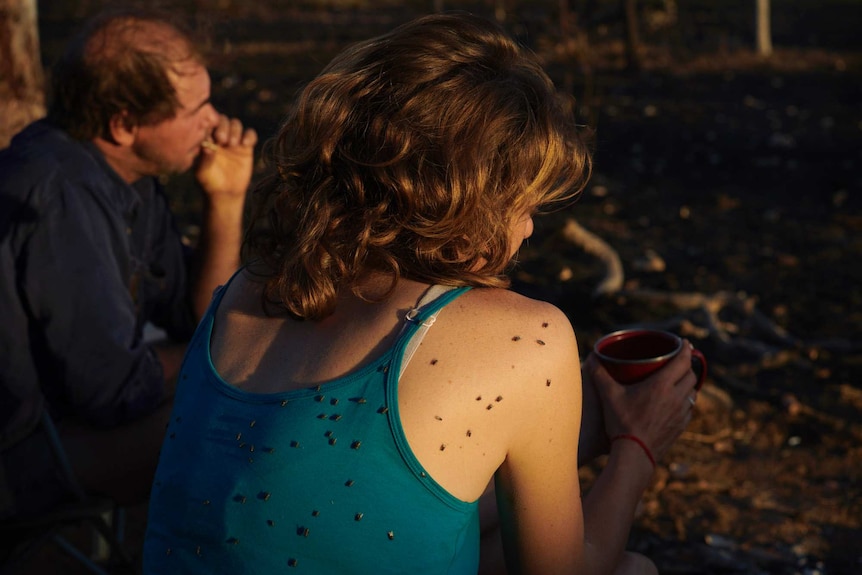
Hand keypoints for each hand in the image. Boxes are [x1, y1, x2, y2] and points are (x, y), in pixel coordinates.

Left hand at [195, 114, 257, 201]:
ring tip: (233, 144)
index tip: (211, 136)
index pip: (208, 124)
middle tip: (222, 140)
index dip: (210, 126)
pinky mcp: (247, 147)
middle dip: (223, 127)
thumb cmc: (210, 182)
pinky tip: (246, 144)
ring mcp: (234, 141)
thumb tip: (207, 146)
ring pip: (236, 124)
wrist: (226, 193)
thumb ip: (205, 158)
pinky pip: (250, 134)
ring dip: (235, 130)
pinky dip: (249, 135)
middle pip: (223, 120)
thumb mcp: (204, 171)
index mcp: (207, 139)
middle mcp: (220, 137)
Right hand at [584, 343, 697, 463]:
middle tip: (678, 361)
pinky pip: (689, 408)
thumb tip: (591, 356)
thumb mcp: (608, 396)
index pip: (683, 360)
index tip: (685, 342)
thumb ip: (599, 374)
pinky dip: (686, 400)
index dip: (686, 349)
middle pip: (691, 375)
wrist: (635, 454)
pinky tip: (676, 402)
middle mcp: (676, 397)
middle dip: (687, 365)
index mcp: (661, 385)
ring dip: (688, 383)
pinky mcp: (681, 426)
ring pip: (693, 391)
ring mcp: (681, 413)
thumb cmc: (621, 423)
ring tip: (678, 380)